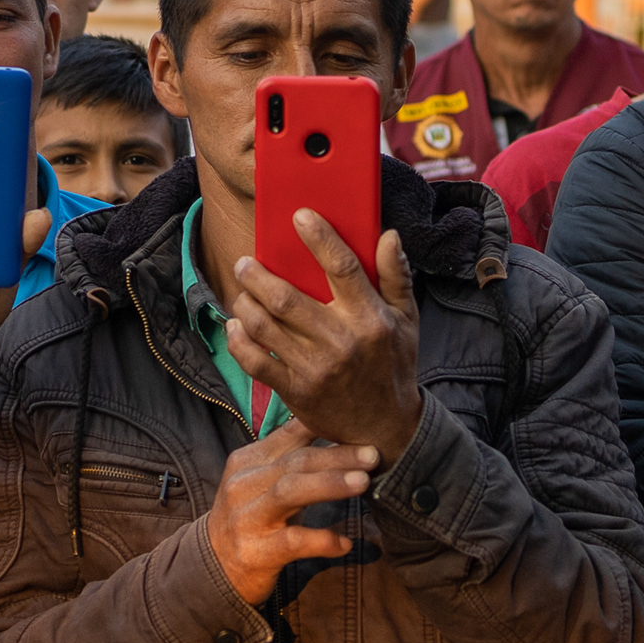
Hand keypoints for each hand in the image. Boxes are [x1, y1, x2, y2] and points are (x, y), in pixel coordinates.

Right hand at [208, 426, 377, 605]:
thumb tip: (342, 437)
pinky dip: (321, 540)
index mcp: (248, 460)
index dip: (326, 426)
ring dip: (329, 485)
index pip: (290, 434)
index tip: (361, 426)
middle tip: (373, 455)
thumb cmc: (250, 518)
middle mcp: (244, 484)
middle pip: (296, 461)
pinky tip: (345, 543)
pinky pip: (292, 542)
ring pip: (290, 492)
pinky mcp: (255, 552)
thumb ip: (291, 460)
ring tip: (363, 482)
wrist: (213, 567)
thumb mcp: (261, 482)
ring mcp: (247, 518)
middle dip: (338, 456)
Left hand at [222, 213, 421, 457]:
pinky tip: (236, 325)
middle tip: (245, 262)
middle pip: (287, 299)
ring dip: (244, 304)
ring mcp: (315, 368)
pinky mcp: (296, 391)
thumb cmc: (394, 365)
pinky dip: (239, 340)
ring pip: (265, 327)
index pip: (342, 268)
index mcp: (370, 318)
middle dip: (258, 275)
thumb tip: (387, 235)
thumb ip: (395, 276)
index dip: (319, 238)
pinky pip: (255, 361)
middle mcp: (341, 341)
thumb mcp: (407, 320)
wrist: (384, 427)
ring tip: (241, 292)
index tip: (299, 215)